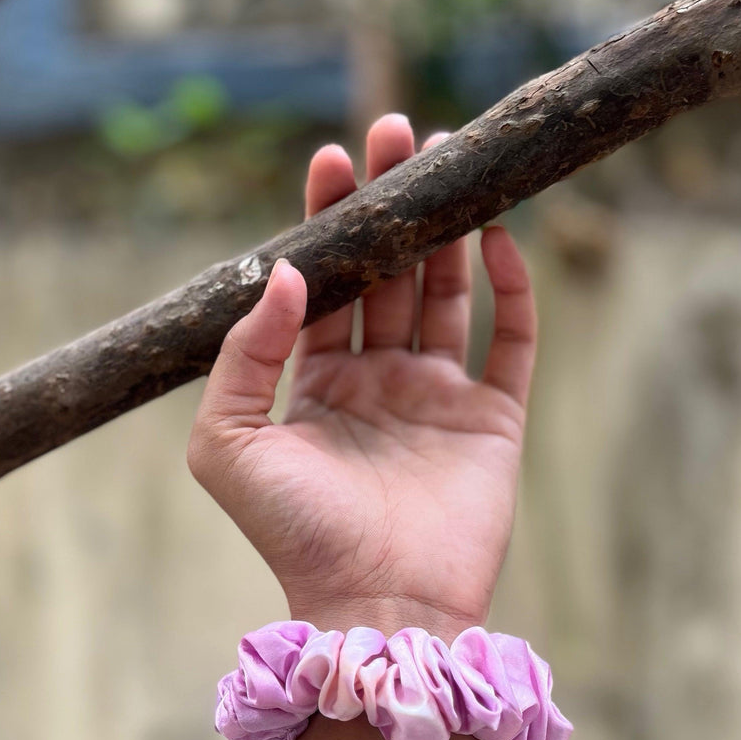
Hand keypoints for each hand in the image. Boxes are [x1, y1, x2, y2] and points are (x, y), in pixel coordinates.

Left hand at [188, 114, 537, 640]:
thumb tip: (288, 273)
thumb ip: (244, 354)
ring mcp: (439, 399)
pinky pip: (511, 342)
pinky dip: (511, 290)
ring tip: (445, 161)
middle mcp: (377, 383)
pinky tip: (498, 239)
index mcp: (315, 386)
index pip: (325, 285)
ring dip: (448, 230)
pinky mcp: (494, 420)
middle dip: (391, 205)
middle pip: (388, 275)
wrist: (376, 608)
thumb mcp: (229, 445)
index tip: (331, 158)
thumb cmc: (294, 536)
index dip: (328, 221)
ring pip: (446, 294)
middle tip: (395, 130)